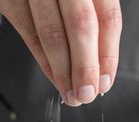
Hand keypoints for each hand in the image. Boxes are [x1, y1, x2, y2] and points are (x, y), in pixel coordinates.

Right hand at [0, 0, 121, 105]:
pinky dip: (46, 64)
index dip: (108, 56)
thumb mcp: (82, 3)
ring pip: (53, 34)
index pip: (108, 18)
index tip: (104, 83)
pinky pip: (31, 36)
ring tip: (70, 94)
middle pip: (82, 26)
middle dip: (85, 68)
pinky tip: (55, 80)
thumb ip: (93, 31)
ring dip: (63, 73)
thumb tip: (100, 76)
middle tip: (86, 94)